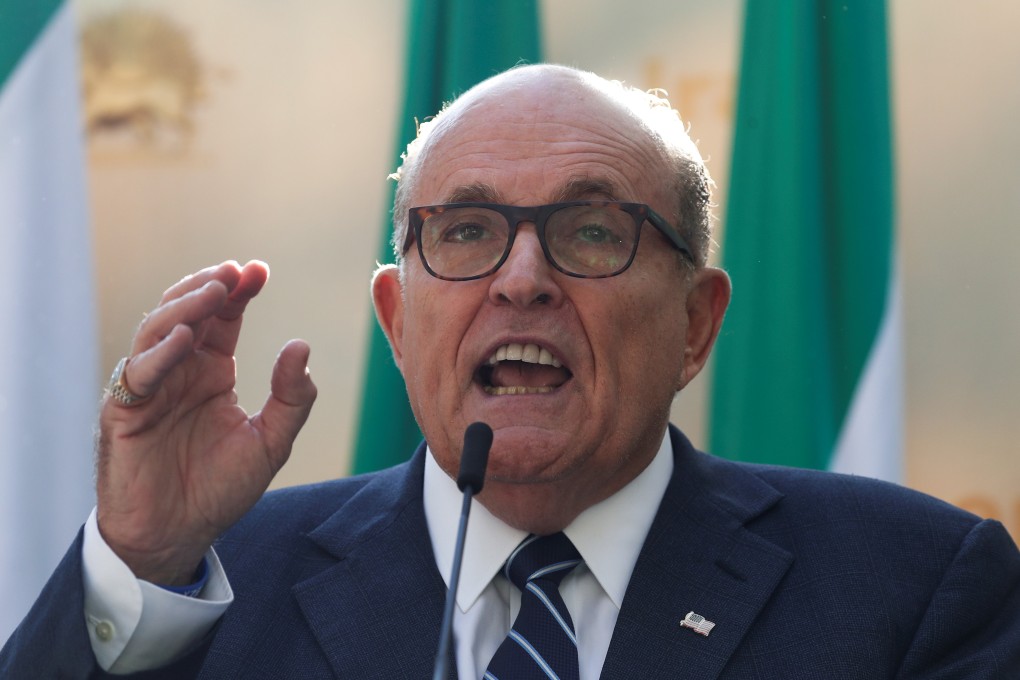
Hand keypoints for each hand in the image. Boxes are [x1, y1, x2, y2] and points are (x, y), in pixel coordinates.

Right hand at [95, 260, 316, 584]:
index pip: (223, 318)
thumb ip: (292, 398)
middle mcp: (179, 371)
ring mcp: (150, 387)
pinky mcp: (126, 411)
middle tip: (235, 271)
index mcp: (211, 371)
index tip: (260, 270)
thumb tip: (301, 345)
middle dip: (210, 286)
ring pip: (159, 330)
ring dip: (185, 307)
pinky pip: (139, 373)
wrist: (177, 536)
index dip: (239, 291)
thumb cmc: (219, 489)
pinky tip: (184, 338)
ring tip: (214, 291)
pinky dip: (159, 352)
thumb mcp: (271, 442)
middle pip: (188, 311)